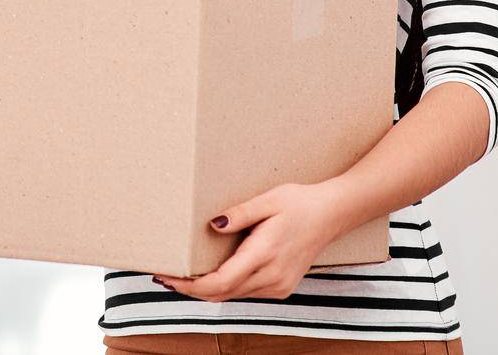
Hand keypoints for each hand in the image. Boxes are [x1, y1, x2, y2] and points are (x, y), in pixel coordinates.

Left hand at [153, 181, 349, 301]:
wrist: (332, 214)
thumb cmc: (298, 202)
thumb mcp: (267, 200)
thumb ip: (239, 214)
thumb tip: (213, 226)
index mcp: (265, 254)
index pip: (219, 283)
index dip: (190, 286)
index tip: (167, 277)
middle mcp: (272, 277)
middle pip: (221, 294)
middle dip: (191, 289)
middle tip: (165, 277)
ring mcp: (278, 285)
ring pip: (233, 296)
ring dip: (206, 290)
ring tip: (181, 276)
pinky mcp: (281, 287)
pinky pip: (245, 293)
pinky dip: (224, 288)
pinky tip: (210, 276)